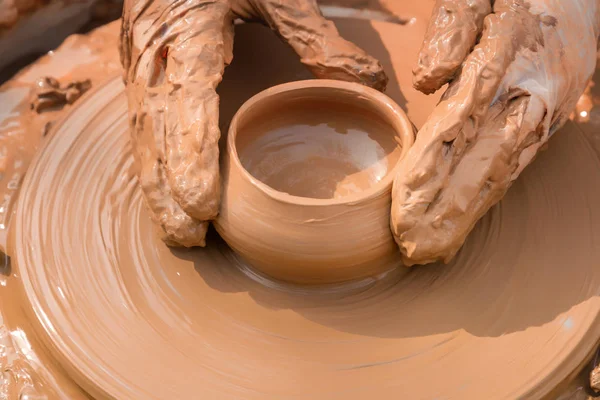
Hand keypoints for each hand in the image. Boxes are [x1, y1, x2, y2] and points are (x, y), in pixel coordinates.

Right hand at [119, 0, 386, 246]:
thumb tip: (371, 81)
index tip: (203, 204)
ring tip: (178, 235)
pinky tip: (165, 201)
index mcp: (189, 30)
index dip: (191, 155)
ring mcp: (141, 68)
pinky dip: (152, 169)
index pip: (188, 100)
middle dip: (169, 190)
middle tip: (190, 238)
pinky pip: (141, 129)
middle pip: (157, 132)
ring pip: (143, 137)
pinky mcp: (139, 77)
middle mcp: (156, 54)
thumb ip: (313, 35)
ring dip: (156, 190)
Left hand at [391, 0, 598, 264]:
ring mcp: (539, 117)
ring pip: (499, 173)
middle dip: (448, 210)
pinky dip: (487, 199)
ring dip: (467, 214)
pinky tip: (465, 223)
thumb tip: (427, 81)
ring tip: (437, 250)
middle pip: (481, 163)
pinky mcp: (543, 126)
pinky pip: (513, 167)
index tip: (406, 206)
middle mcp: (527, 99)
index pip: (457, 125)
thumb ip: (455, 28)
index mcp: (506, 62)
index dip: (432, 169)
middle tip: (416, 249)